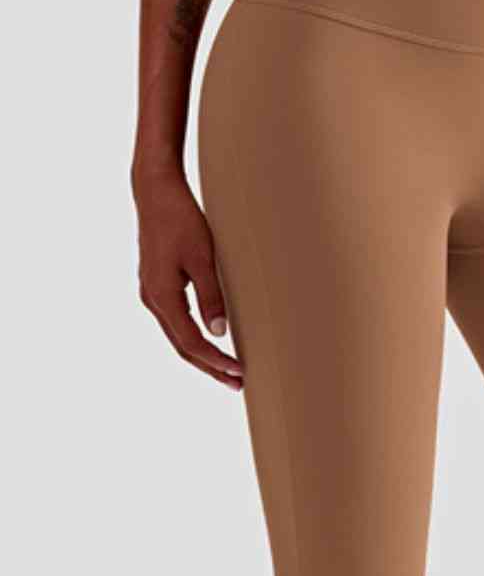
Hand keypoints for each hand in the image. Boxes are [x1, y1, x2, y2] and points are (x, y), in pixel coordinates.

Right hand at [133, 169, 242, 390]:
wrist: (155, 191)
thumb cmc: (181, 219)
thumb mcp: (202, 257)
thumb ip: (211, 296)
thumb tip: (219, 333)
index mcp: (162, 296)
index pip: (191, 342)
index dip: (216, 360)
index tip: (240, 372)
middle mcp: (152, 299)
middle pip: (183, 346)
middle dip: (211, 367)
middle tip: (238, 384)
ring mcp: (152, 293)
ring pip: (178, 336)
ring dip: (203, 356)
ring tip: (228, 371)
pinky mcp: (157, 286)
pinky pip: (176, 322)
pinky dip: (194, 338)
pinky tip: (210, 343)